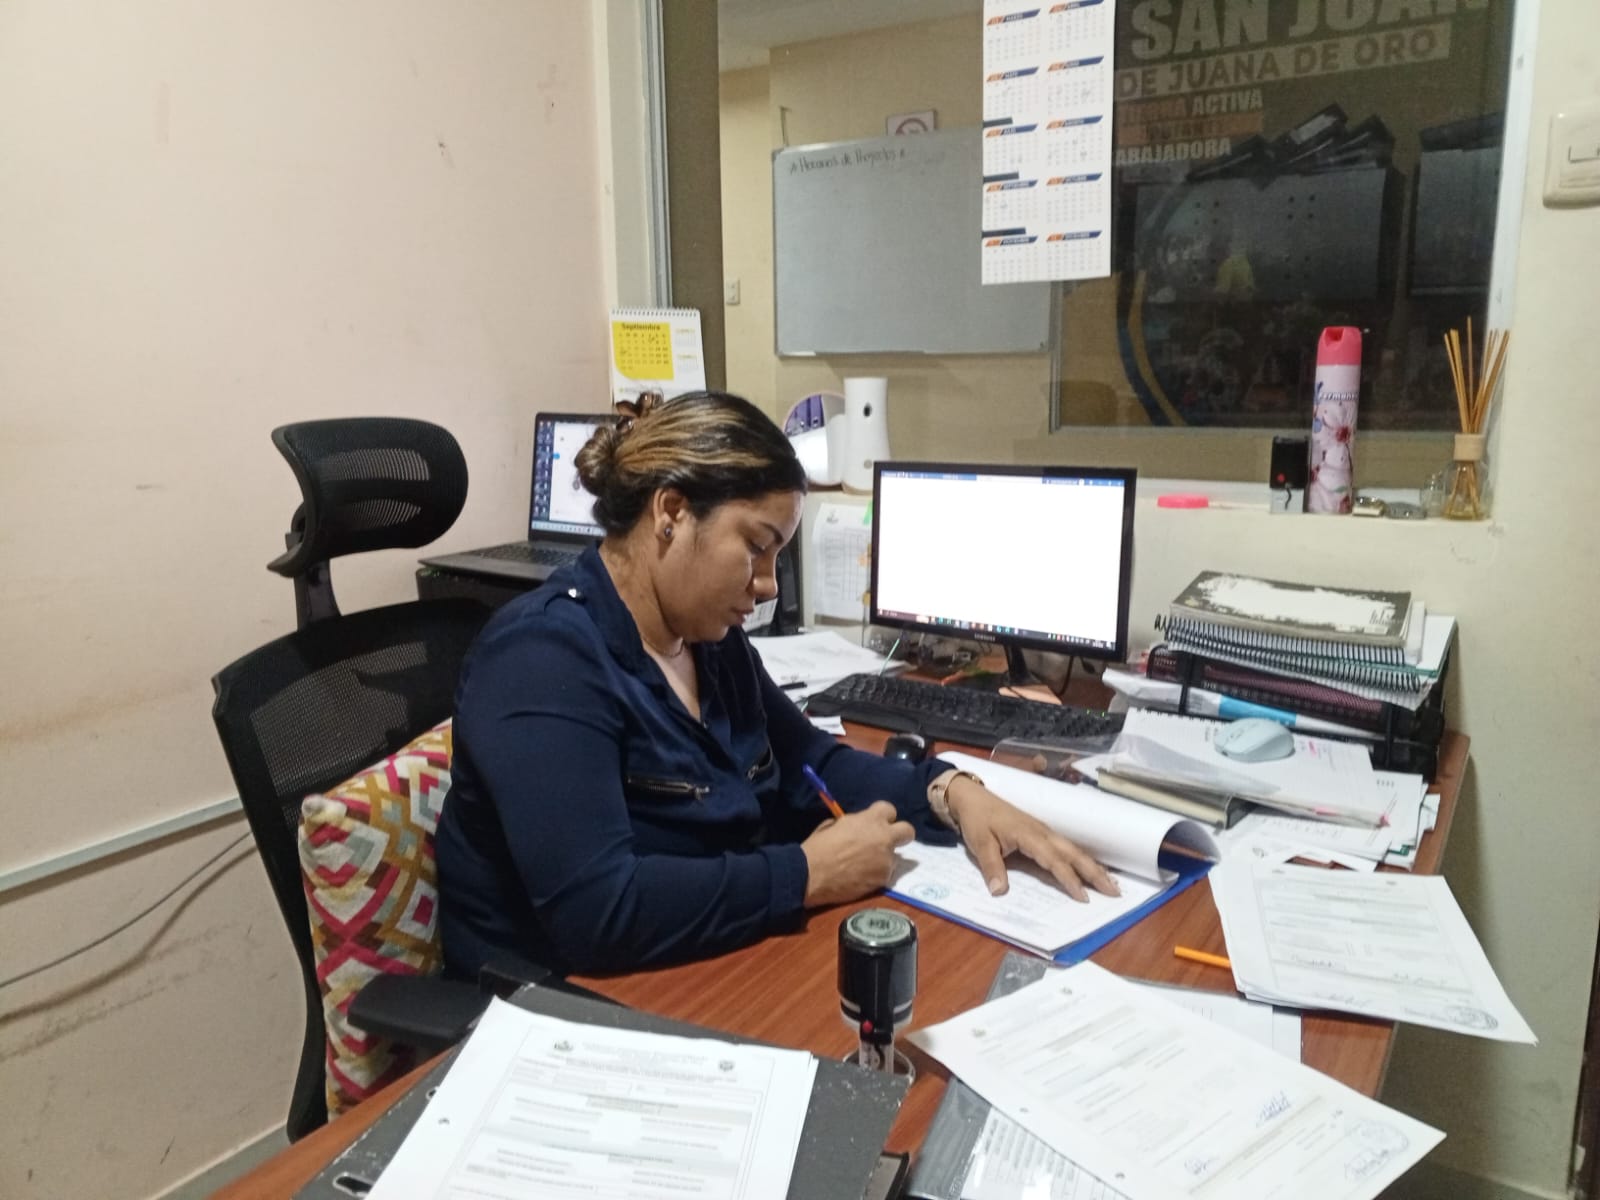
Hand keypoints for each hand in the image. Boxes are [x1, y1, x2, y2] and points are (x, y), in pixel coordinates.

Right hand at [800, 801, 914, 907]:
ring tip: (865, 866)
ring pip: (895, 856)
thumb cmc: (818, 847)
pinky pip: (886, 873)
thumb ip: (853, 823)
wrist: (811, 875)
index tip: (875, 824)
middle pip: (907, 831)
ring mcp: (886, 860)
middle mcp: (884, 838)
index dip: (882, 817)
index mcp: (870, 820)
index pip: (890, 809)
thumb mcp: (833, 825)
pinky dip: (876, 874)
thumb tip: (858, 828)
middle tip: (885, 842)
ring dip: (884, 858)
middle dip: (899, 835)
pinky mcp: (884, 879)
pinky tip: (861, 878)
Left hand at [946, 778, 1118, 901]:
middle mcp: (1042, 832)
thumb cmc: (976, 820)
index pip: (1055, 860)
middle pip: (1074, 854)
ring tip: (1112, 883)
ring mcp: (1044, 831)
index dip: (1069, 879)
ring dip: (1093, 866)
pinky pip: (1066, 847)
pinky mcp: (1041, 832)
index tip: (1084, 897)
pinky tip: (1089, 868)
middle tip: (1115, 892)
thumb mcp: (980, 844)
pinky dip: (1082, 859)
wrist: (971, 798)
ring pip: (1074, 850)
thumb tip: (999, 892)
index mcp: (1030, 835)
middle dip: (1095, 873)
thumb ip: (991, 867)